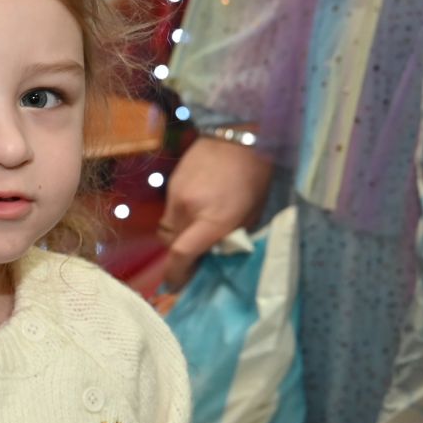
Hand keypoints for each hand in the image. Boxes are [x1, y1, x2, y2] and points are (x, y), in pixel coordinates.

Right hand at [158, 135, 272, 290]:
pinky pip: (170, 211)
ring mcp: (176, 195)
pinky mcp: (171, 184)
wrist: (240, 135)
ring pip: (168, 228)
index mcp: (213, 219)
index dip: (176, 274)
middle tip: (196, 257)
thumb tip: (213, 257)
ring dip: (179, 235)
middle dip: (180, 255)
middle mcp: (189, 208)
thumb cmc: (254, 178)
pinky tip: (198, 206)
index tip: (176, 287)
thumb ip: (230, 238)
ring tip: (199, 228)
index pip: (182, 254)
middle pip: (171, 244)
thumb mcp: (250, 214)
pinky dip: (181, 216)